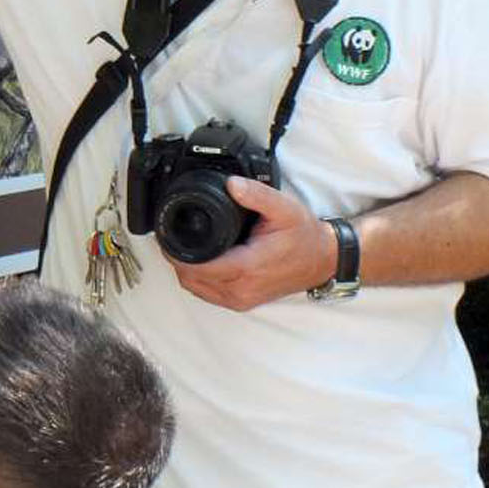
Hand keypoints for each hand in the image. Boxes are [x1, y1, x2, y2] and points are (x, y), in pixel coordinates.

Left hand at [168, 176, 335, 311]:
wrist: (322, 260)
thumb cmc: (304, 236)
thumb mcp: (284, 208)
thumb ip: (256, 195)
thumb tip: (231, 184)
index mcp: (248, 267)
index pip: (198, 267)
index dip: (176, 252)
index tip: (166, 234)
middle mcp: (242, 289)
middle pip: (191, 279)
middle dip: (177, 258)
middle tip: (170, 235)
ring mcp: (242, 299)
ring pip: (197, 288)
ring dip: (185, 270)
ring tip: (181, 246)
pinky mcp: (243, 302)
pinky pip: (209, 294)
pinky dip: (198, 279)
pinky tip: (198, 261)